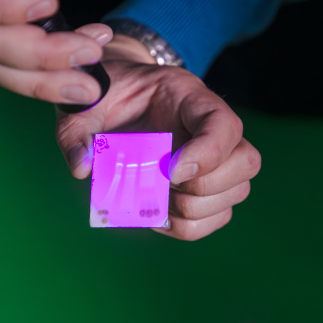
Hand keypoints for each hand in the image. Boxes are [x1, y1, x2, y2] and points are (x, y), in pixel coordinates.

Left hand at [56, 35, 260, 240]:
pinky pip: (218, 215)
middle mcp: (210, 128)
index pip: (224, 123)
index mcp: (188, 97)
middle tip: (163, 183)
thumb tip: (83, 169)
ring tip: (160, 200)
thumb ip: (77, 131)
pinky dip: (190, 226)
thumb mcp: (85, 105)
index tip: (170, 171)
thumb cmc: (105, 96)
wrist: (114, 97)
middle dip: (204, 185)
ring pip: (237, 192)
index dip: (207, 153)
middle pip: (246, 162)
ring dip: (197, 209)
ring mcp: (213, 158)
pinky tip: (160, 216)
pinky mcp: (204, 184)